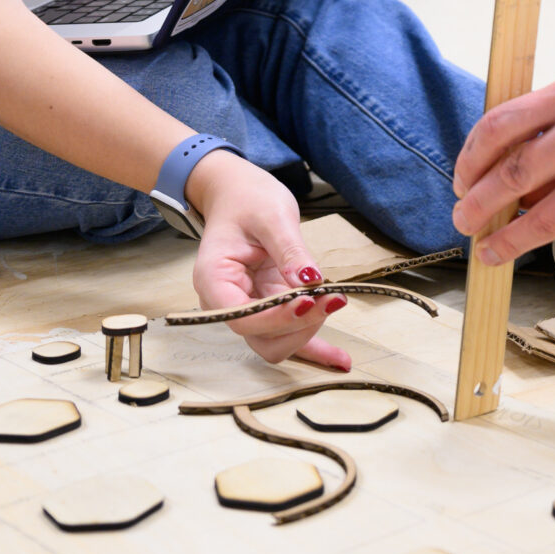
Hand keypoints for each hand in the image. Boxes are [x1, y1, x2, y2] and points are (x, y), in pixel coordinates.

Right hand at [184, 150, 349, 369]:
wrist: (238, 193)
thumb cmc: (247, 199)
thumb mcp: (272, 216)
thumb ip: (290, 251)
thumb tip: (311, 281)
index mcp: (213, 279)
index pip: (241, 318)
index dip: (277, 318)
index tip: (310, 301)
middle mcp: (226, 302)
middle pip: (261, 339)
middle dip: (299, 326)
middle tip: (332, 299)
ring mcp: (248, 308)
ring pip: (278, 342)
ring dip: (310, 332)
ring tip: (337, 302)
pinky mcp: (270, 307)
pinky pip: (291, 334)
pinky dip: (315, 346)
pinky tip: (340, 360)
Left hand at [451, 65, 554, 265]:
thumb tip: (512, 171)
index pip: (497, 127)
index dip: (469, 159)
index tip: (462, 178)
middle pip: (507, 173)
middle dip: (475, 202)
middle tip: (462, 219)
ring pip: (538, 213)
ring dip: (505, 236)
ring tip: (486, 248)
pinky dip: (548, 236)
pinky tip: (533, 242)